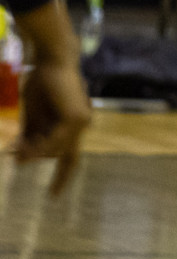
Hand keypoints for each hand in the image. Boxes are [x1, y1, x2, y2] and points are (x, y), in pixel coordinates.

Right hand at [11, 3, 91, 194]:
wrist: (52, 61)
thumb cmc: (43, 84)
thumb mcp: (34, 116)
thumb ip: (31, 137)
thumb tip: (21, 161)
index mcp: (74, 126)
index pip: (70, 158)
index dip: (62, 178)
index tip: (53, 197)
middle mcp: (82, 126)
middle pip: (56, 154)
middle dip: (34, 157)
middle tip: (13, 155)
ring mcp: (81, 122)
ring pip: (54, 150)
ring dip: (32, 152)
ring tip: (12, 149)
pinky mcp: (75, 118)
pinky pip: (54, 142)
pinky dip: (38, 147)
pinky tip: (21, 146)